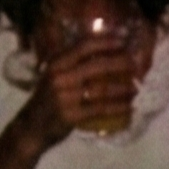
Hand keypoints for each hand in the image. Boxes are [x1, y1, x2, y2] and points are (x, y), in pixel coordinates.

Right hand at [22, 37, 138, 148]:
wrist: (31, 127)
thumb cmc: (47, 99)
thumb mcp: (53, 75)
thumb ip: (72, 64)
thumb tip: (102, 52)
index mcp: (56, 63)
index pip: (83, 46)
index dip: (105, 43)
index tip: (123, 42)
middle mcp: (60, 76)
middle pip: (97, 66)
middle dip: (120, 63)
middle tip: (135, 64)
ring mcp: (66, 96)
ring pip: (102, 89)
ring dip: (123, 88)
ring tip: (136, 88)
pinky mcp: (72, 114)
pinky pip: (101, 108)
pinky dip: (118, 107)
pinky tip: (129, 107)